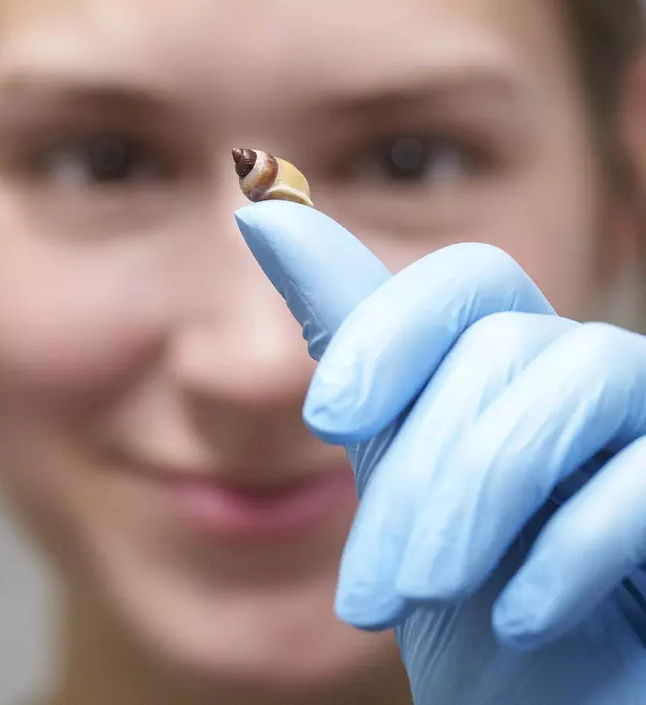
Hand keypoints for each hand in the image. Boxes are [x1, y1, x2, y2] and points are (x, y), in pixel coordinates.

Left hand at [235, 200, 645, 704]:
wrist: (532, 697)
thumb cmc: (457, 585)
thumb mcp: (386, 459)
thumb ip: (349, 339)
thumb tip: (264, 215)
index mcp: (504, 360)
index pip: (465, 278)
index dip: (392, 329)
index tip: (326, 416)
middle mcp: (577, 369)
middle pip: (500, 343)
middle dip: (421, 464)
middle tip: (373, 583)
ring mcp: (642, 421)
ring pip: (580, 373)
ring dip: (481, 493)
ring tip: (427, 589)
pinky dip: (573, 544)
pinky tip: (518, 616)